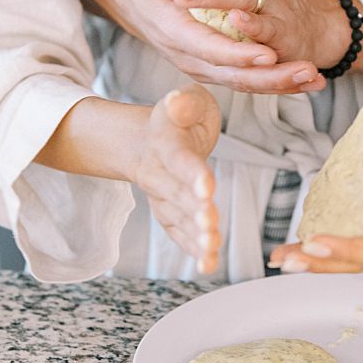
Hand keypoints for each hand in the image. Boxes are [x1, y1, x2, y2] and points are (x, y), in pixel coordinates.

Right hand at [81, 0, 322, 94]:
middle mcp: (190, 54)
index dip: (234, 52)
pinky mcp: (222, 68)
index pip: (205, 46)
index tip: (265, 53)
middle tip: (304, 70)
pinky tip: (313, 82)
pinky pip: (255, 80)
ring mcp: (207, 65)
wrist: (151, 1)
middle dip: (269, 76)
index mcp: (172, 29)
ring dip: (283, 82)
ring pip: (247, 81)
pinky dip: (283, 82)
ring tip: (314, 77)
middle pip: (232, 73)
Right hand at [132, 86, 221, 273]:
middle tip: (210, 229)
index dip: (193, 174)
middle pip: (178, 195)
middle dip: (195, 213)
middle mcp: (160, 172)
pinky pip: (178, 232)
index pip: (181, 160)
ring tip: (210, 251)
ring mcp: (162, 195)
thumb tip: (178, 101)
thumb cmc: (180, 115)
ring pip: (178, 218)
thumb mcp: (186, 99)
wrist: (152, 137)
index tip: (206, 189)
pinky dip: (192, 248)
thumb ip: (184, 102)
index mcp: (166, 143)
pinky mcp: (169, 211)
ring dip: (194, 236)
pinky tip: (207, 263)